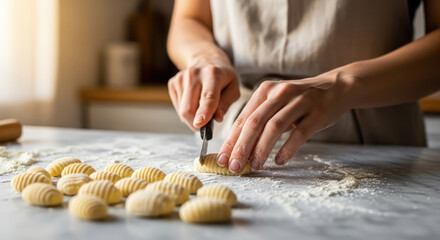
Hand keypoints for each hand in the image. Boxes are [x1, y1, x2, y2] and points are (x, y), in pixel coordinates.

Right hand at [168, 62, 239, 130]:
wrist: (206, 60)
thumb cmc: (223, 78)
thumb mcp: (233, 89)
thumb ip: (226, 103)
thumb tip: (217, 118)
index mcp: (213, 74)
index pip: (208, 96)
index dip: (204, 111)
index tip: (199, 123)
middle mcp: (194, 74)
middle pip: (189, 108)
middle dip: (196, 122)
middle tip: (206, 123)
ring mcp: (181, 77)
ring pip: (182, 110)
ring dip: (192, 117)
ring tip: (201, 106)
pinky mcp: (173, 83)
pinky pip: (178, 107)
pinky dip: (186, 110)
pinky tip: (194, 100)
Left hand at [217, 72, 352, 171]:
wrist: (335, 88)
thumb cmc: (299, 101)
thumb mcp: (276, 103)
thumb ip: (260, 120)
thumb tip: (239, 149)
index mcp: (265, 90)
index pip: (243, 118)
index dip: (231, 140)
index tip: (222, 158)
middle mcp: (280, 93)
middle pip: (255, 122)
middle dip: (241, 147)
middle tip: (234, 166)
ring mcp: (299, 101)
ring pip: (274, 126)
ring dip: (262, 148)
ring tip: (255, 165)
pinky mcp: (317, 112)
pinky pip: (299, 133)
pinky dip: (288, 148)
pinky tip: (279, 160)